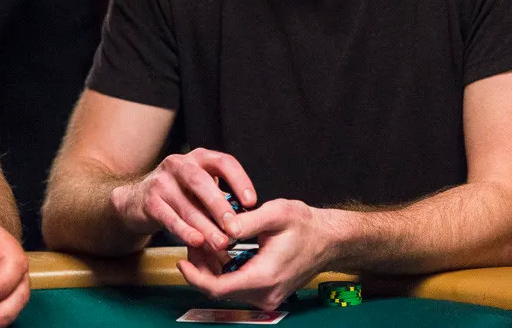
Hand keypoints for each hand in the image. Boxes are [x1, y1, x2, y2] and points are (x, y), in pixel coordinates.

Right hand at [111, 148, 256, 251]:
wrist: (136, 200)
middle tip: (235, 227)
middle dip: (221, 206)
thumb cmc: (179, 195)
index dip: (240, 180)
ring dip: (206, 227)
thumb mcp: (200, 189)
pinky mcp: (149, 201)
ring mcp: (162, 181)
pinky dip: (185, 231)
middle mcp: (180, 164)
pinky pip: (170, 218)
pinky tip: (197, 241)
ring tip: (221, 243)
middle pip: (202, 182)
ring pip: (187, 205)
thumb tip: (246, 221)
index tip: (252, 202)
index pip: (224, 162)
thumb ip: (219, 198)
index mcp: (199, 157)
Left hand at [177, 199, 339, 310]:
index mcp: (264, 276)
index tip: (181, 261)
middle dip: (201, 267)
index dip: (195, 276)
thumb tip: (222, 226)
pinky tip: (222, 251)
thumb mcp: (276, 213)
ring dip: (212, 269)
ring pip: (228, 289)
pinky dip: (226, 271)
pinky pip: (239, 287)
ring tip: (205, 242)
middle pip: (219, 289)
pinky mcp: (269, 294)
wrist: (330, 240)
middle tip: (193, 241)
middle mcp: (265, 294)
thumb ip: (247, 221)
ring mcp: (268, 297)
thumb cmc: (306, 225)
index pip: (218, 287)